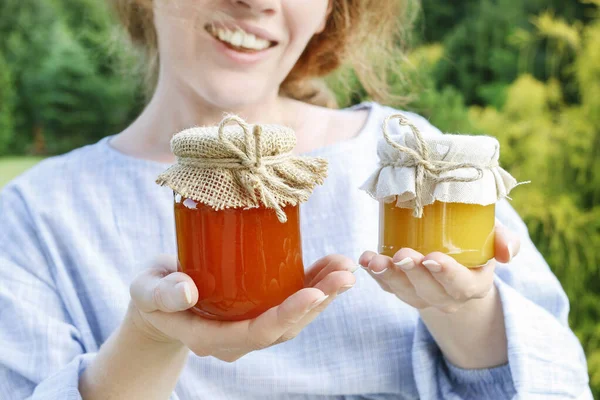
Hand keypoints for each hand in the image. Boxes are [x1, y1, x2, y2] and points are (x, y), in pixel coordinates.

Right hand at [128, 254, 355, 361]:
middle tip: (345, 274)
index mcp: (211, 337)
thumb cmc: (152, 293)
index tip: (314, 292)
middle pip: (285, 327)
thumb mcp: (147, 290)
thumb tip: (187, 291)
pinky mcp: (258, 310)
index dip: (287, 314)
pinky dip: (313, 286)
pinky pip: (290, 304)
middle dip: (319, 301)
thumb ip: (161, 294)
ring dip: (324, 294)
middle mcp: (237, 339)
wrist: (159, 301)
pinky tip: (329, 267)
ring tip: (345, 267)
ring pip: (294, 318)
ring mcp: (249, 327)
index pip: (256, 332)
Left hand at [358, 223, 519, 312]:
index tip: (432, 258)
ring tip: (373, 260)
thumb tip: (507, 252)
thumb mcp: (494, 239)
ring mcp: (421, 297)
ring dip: (386, 275)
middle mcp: (446, 298)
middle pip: (428, 291)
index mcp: (473, 286)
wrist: (457, 262)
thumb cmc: (476, 245)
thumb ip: (505, 241)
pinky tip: (364, 259)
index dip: (446, 273)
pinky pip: (386, 286)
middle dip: (413, 273)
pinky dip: (374, 274)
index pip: (460, 285)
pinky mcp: (401, 290)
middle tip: (402, 255)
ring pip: (402, 291)